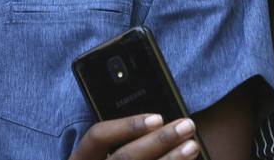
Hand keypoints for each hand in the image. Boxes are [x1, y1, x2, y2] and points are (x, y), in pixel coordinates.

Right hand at [69, 114, 199, 159]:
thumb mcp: (103, 152)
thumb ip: (120, 140)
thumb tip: (157, 122)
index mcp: (81, 159)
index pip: (97, 136)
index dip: (127, 126)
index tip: (158, 117)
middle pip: (125, 158)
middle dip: (159, 140)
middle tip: (187, 125)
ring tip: (192, 146)